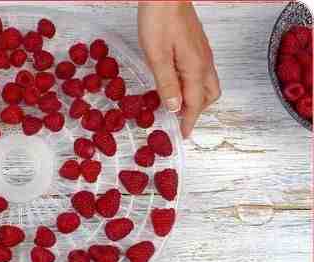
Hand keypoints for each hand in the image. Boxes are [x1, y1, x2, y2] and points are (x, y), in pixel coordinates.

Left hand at [138, 1, 220, 137]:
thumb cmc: (158, 21)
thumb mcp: (157, 56)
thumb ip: (167, 83)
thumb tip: (175, 108)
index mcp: (195, 67)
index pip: (195, 103)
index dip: (189, 121)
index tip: (183, 135)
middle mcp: (204, 61)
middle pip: (208, 95)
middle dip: (197, 111)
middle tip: (179, 122)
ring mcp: (202, 52)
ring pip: (207, 83)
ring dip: (196, 98)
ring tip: (176, 106)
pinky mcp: (196, 46)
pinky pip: (201, 72)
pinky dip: (192, 85)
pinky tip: (175, 84)